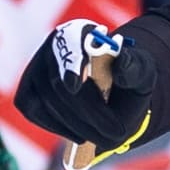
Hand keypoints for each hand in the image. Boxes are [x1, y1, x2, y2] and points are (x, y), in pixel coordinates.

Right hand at [12, 22, 144, 156]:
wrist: (115, 94)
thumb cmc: (128, 80)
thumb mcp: (141, 72)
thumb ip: (134, 67)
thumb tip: (121, 60)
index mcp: (82, 31)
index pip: (70, 42)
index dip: (70, 64)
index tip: (74, 86)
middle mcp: (54, 45)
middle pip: (58, 80)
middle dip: (86, 112)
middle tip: (114, 134)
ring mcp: (37, 67)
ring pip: (45, 99)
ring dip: (74, 125)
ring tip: (101, 138)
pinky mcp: (28, 89)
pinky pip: (32, 109)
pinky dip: (55, 127)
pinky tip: (78, 135)